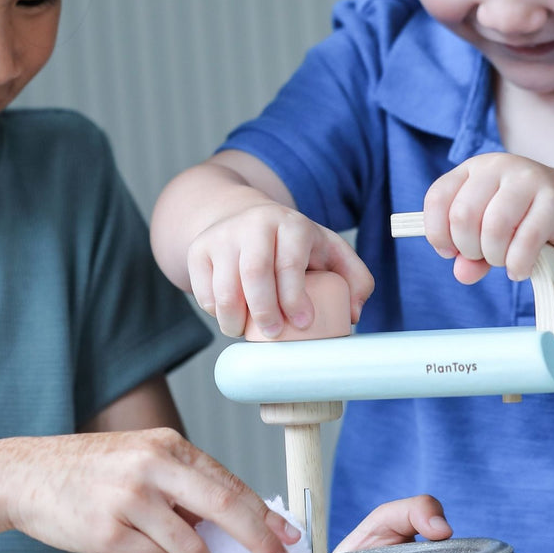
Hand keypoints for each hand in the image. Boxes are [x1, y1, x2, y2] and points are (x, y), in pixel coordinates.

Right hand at [0, 428, 299, 552]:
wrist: (25, 474)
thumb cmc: (90, 470)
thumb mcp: (140, 456)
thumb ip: (182, 481)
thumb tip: (234, 521)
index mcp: (168, 444)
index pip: (230, 481)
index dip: (264, 513)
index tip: (288, 535)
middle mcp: (153, 465)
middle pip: (225, 507)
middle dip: (259, 541)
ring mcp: (129, 499)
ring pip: (193, 548)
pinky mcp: (107, 533)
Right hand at [187, 201, 372, 337]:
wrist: (246, 217)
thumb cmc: (294, 245)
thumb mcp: (330, 251)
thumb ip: (355, 278)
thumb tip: (354, 313)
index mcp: (291, 224)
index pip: (289, 264)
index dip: (295, 299)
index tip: (304, 324)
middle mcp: (254, 224)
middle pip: (254, 275)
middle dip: (265, 313)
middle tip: (274, 335)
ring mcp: (222, 236)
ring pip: (224, 289)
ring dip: (236, 321)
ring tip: (249, 332)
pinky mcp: (198, 250)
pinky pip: (203, 293)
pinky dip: (217, 314)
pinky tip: (232, 316)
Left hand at [424, 152, 553, 282]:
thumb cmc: (530, 220)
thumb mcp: (492, 234)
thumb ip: (470, 254)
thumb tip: (461, 273)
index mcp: (476, 169)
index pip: (438, 198)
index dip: (438, 233)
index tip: (451, 252)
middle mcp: (499, 167)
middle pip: (462, 216)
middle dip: (469, 249)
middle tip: (486, 257)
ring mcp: (528, 179)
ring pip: (493, 229)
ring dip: (495, 257)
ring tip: (506, 260)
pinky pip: (524, 243)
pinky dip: (518, 265)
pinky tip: (521, 269)